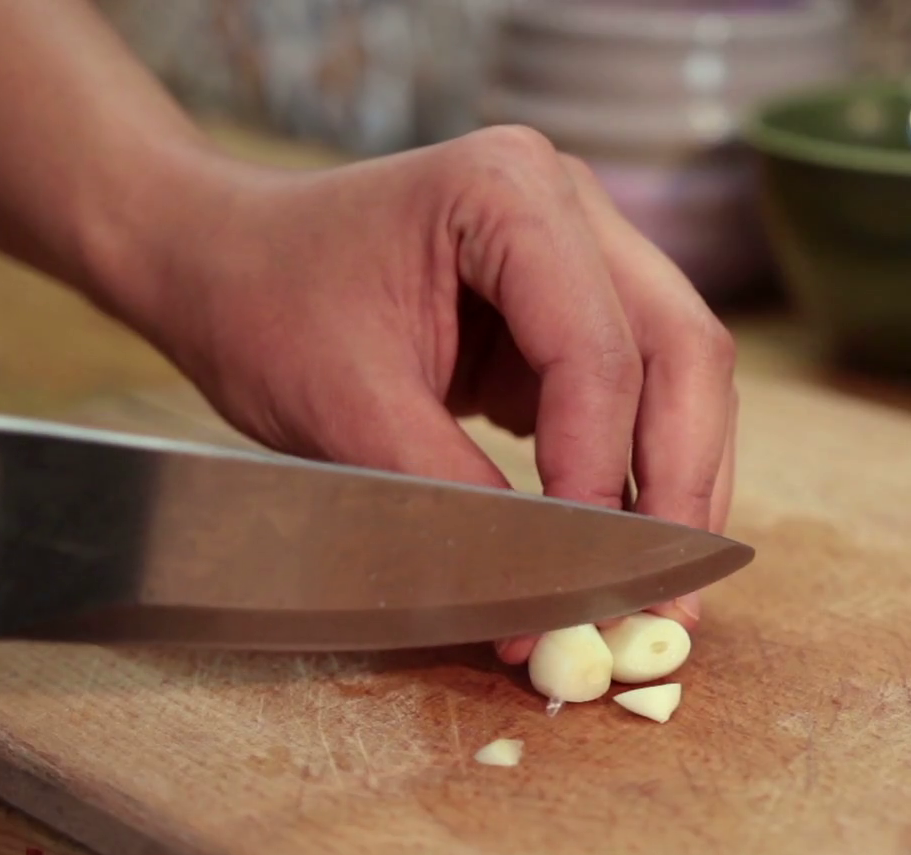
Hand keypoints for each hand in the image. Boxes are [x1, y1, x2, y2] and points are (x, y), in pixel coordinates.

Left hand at [105, 126, 738, 660]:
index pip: (598, 348)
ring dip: (685, 485)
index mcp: (506, 190)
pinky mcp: (581, 306)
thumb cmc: (265, 309)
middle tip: (670, 596)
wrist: (224, 264)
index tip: (585, 575)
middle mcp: (570, 203)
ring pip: (687, 373)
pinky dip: (649, 472)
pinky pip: (650, 392)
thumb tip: (539, 607)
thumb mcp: (345, 413)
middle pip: (683, 350)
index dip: (602, 471)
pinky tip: (636, 547)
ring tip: (663, 592)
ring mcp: (588, 249)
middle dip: (683, 483)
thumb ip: (451, 503)